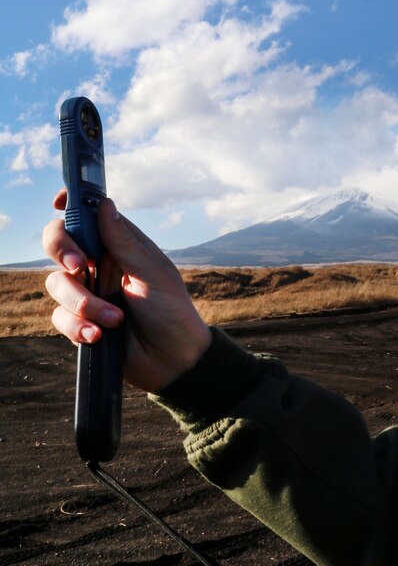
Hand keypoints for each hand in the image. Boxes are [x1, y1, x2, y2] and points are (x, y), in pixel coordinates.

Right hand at [43, 190, 211, 391]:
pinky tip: (100, 336)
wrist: (173, 362)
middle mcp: (99, 267)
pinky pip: (59, 317)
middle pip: (59, 244)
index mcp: (121, 248)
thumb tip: (104, 203)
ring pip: (56, 283)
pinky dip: (79, 326)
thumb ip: (125, 243)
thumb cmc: (172, 313)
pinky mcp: (79, 322)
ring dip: (84, 303)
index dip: (72, 207)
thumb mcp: (154, 275)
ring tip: (115, 320)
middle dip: (61, 249)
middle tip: (79, 264)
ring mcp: (86, 294)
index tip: (60, 204)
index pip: (89, 219)